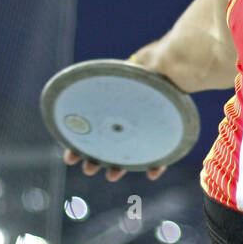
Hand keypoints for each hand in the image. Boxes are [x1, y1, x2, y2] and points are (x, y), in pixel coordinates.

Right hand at [60, 47, 167, 181]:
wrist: (173, 66)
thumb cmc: (144, 69)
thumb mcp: (117, 75)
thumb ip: (96, 87)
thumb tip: (73, 97)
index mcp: (113, 110)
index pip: (92, 132)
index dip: (79, 147)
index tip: (70, 158)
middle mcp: (128, 122)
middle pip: (108, 147)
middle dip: (96, 161)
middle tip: (89, 170)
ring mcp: (146, 129)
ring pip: (131, 154)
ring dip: (119, 168)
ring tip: (111, 176)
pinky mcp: (167, 134)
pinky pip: (161, 154)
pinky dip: (156, 165)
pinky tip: (152, 173)